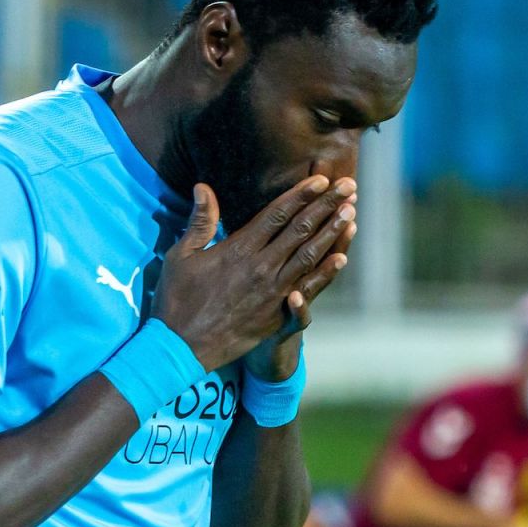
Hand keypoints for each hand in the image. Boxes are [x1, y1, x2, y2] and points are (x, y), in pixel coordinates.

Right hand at [154, 176, 357, 372]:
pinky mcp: (277, 314)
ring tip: (350, 212)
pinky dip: (326, 273)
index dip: (301, 194)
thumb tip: (203, 186)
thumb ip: (199, 221)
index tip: (321, 179)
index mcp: (239, 248)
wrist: (181, 347)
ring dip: (332, 232)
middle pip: (300, 229)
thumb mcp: (181, 256)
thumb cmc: (177, 299)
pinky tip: (342, 257)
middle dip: (326, 205)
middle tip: (349, 186)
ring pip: (310, 255)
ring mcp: (273, 291)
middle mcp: (261, 266)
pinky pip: (308, 289)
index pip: (277, 214)